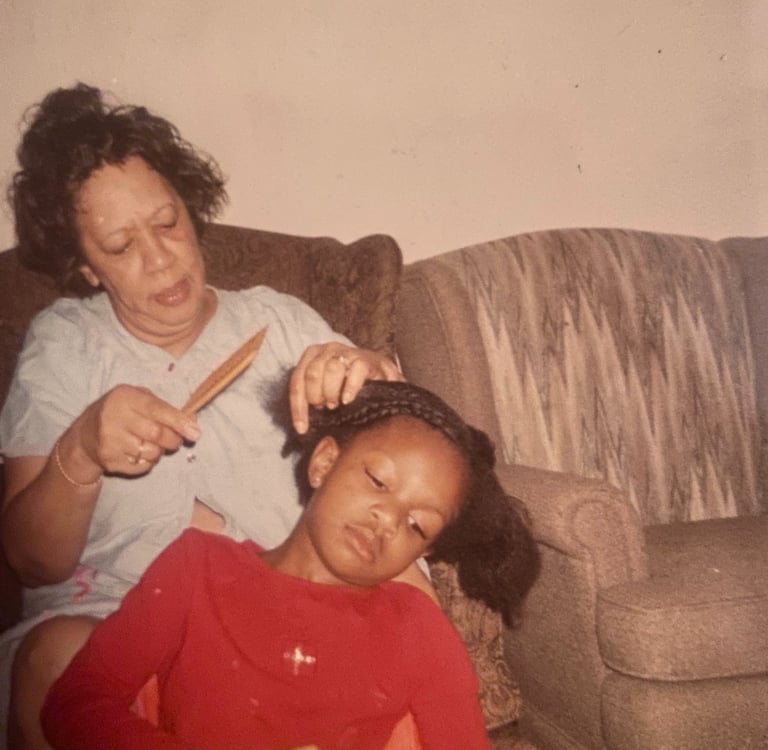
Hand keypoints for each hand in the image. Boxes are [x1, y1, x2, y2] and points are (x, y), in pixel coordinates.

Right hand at [71, 384, 200, 478]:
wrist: (85, 436)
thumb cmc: (121, 412)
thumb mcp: (139, 399)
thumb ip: (166, 408)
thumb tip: (192, 422)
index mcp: (124, 398)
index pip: (156, 410)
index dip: (178, 422)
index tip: (195, 432)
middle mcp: (113, 418)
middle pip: (157, 434)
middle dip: (174, 439)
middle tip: (176, 439)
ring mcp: (109, 442)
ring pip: (152, 453)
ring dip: (160, 451)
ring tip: (152, 444)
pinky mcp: (109, 461)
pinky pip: (143, 466)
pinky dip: (149, 462)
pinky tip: (139, 453)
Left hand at [289, 343, 402, 432]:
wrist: (378, 373)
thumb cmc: (347, 383)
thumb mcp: (324, 387)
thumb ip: (311, 396)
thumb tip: (301, 424)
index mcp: (312, 355)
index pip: (297, 380)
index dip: (298, 407)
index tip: (302, 428)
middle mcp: (327, 350)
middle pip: (312, 374)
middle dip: (315, 396)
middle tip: (324, 407)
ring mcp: (346, 352)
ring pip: (332, 370)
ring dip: (331, 392)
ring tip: (335, 404)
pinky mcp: (364, 359)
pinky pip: (355, 372)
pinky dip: (350, 389)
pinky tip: (347, 400)